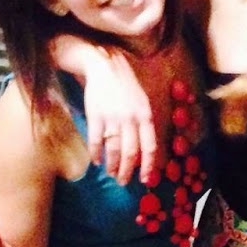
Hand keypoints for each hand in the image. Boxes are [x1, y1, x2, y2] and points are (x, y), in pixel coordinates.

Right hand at [82, 51, 156, 184]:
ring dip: (112, 165)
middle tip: (123, 181)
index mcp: (146, 116)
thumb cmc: (126, 86)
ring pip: (113, 149)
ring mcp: (112, 117)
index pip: (150, 147)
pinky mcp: (96, 115)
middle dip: (128, 171)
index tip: (145, 179)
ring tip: (111, 173)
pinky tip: (96, 161)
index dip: (148, 166)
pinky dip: (96, 153)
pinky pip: (96, 140)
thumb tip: (144, 149)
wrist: (105, 66)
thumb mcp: (143, 102)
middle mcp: (131, 119)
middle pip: (131, 152)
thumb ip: (144, 124)